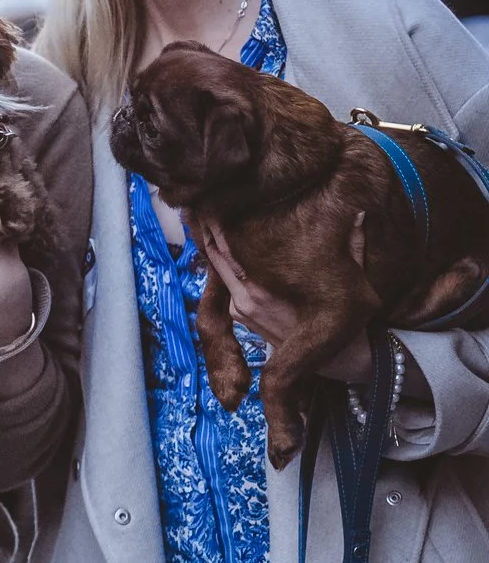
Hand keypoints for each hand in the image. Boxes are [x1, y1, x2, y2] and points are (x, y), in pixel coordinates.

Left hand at [197, 219, 373, 386]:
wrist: (337, 361)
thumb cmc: (342, 320)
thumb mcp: (352, 282)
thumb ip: (353, 246)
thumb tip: (359, 214)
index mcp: (264, 288)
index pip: (229, 248)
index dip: (217, 223)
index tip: (210, 201)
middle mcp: (246, 298)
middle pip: (216, 255)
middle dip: (209, 228)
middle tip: (203, 202)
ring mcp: (240, 308)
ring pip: (219, 268)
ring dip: (214, 243)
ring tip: (207, 215)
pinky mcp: (241, 315)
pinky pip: (227, 283)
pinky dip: (223, 263)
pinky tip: (222, 242)